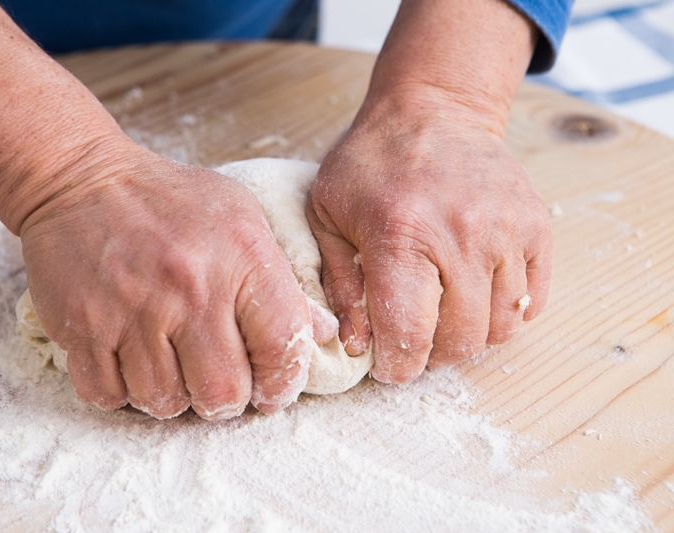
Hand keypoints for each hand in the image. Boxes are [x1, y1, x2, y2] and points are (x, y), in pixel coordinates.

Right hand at [20, 138, 316, 419]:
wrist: (80, 179)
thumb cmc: (170, 200)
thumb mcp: (242, 218)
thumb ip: (284, 279)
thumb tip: (325, 334)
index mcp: (241, 257)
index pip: (283, 346)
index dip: (283, 382)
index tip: (272, 390)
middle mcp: (189, 287)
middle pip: (223, 392)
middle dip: (227, 401)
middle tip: (220, 383)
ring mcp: (132, 310)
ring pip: (164, 402)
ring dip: (174, 397)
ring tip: (173, 368)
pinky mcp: (82, 326)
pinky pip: (109, 395)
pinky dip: (123, 391)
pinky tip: (132, 363)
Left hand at [308, 97, 552, 382]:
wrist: (433, 108)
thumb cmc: (371, 163)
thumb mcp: (329, 215)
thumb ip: (339, 284)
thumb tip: (354, 345)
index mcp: (401, 235)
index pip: (409, 332)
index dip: (398, 365)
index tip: (390, 366)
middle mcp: (461, 235)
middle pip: (460, 338)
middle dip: (432, 356)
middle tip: (413, 340)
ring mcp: (506, 231)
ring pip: (500, 326)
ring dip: (469, 337)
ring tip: (443, 317)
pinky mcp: (535, 226)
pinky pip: (531, 299)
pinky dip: (506, 313)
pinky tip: (476, 297)